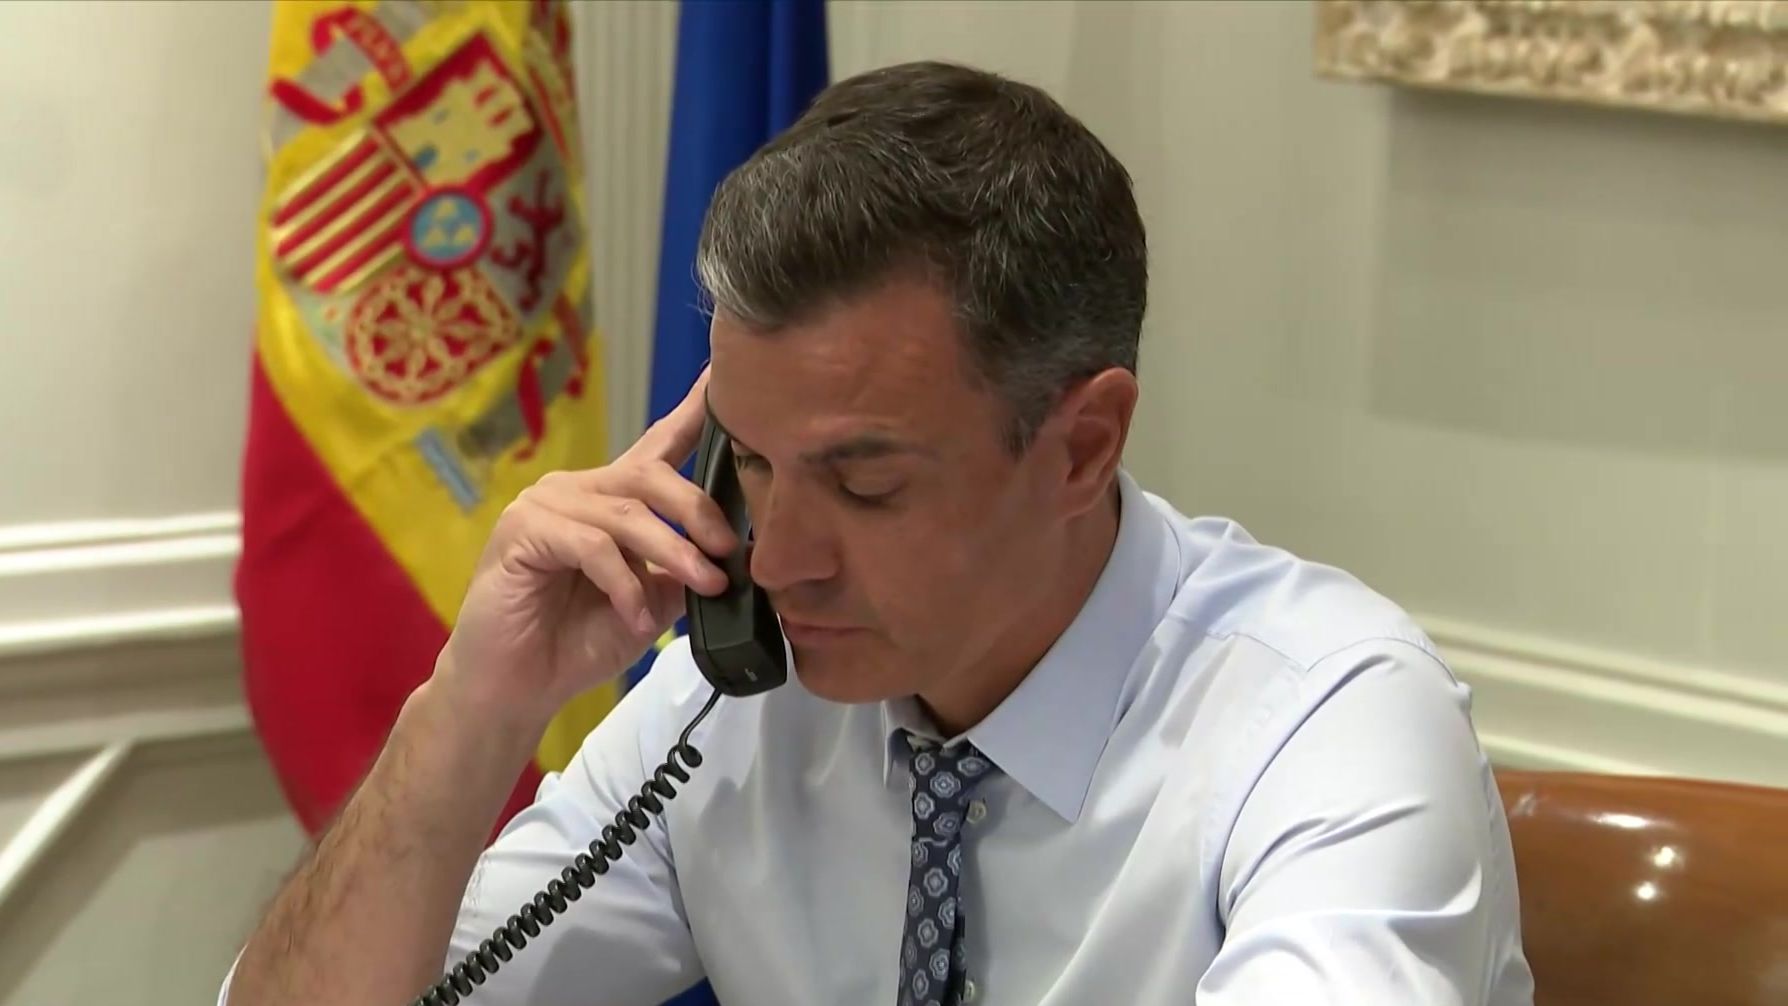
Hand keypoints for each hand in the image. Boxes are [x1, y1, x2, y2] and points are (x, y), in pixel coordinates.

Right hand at [434, 370, 737, 732]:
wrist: (515, 689)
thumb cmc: (576, 643)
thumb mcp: (649, 604)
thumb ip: (681, 570)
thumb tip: (730, 550)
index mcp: (609, 499)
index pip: (658, 446)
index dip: (693, 412)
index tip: (725, 377)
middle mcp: (576, 489)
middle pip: (650, 475)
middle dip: (697, 511)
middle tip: (728, 551)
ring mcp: (544, 505)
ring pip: (626, 513)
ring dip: (674, 552)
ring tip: (705, 585)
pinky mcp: (522, 531)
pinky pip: (591, 546)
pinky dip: (623, 584)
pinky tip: (634, 618)